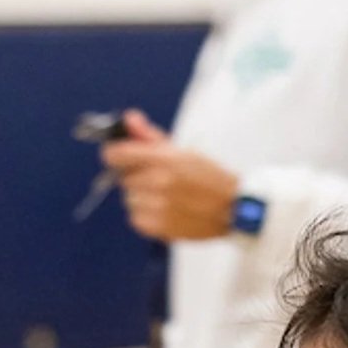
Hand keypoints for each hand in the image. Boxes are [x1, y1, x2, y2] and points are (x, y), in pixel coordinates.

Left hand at [103, 112, 238, 240]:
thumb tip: (128, 119)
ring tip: (163, 197)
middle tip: (157, 180)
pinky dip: (144, 216)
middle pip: (123, 178)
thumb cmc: (209, 177)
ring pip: (129, 199)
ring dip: (140, 198)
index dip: (114, 155)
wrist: (233, 210)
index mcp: (163, 159)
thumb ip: (151, 136)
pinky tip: (163, 211)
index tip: (119, 157)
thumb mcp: (182, 151)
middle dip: (135, 177)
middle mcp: (158, 183)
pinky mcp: (161, 228)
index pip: (116, 155)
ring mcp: (158, 207)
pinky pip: (136, 219)